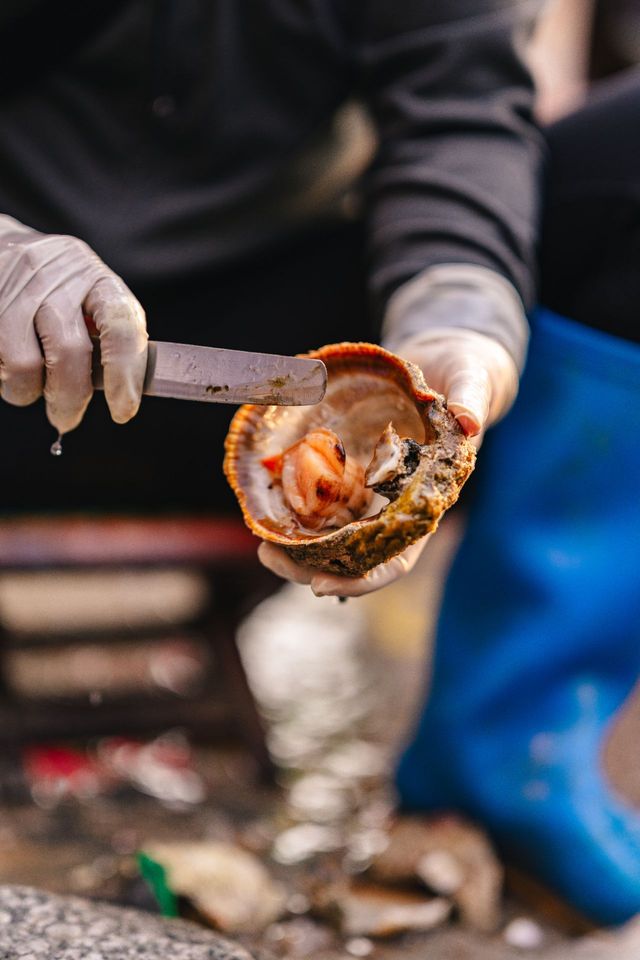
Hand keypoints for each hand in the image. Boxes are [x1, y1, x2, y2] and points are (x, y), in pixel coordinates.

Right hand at [0, 215, 147, 433]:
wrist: (1, 246)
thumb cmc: (58, 284)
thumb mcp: (91, 295)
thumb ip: (109, 336)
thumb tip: (123, 393)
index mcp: (95, 278)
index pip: (121, 326)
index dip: (125, 373)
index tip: (124, 410)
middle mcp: (55, 280)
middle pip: (69, 353)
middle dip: (71, 399)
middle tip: (67, 418)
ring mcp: (14, 293)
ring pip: (23, 367)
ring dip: (28, 392)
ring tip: (31, 388)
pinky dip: (4, 379)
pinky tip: (8, 369)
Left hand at [258, 267, 523, 595]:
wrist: (442, 360)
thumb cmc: (464, 374)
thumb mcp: (472, 380)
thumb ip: (471, 401)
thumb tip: (470, 424)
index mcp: (426, 501)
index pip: (396, 558)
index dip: (363, 580)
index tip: (321, 586)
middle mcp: (393, 504)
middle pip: (353, 557)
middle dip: (312, 568)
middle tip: (270, 558)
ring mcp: (368, 489)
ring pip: (331, 534)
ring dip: (297, 548)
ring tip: (262, 546)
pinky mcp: (350, 468)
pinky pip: (320, 497)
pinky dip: (295, 510)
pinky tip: (267, 510)